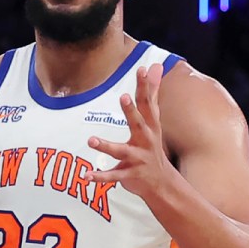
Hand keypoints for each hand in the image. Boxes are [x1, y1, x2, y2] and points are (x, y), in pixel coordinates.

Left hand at [87, 64, 173, 201]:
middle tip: (124, 97)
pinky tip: (86, 175)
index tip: (142, 70)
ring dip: (106, 146)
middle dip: (131, 111)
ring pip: (120, 151)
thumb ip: (152, 93)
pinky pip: (112, 176)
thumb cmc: (152, 144)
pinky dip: (99, 176)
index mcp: (149, 125)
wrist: (162, 182)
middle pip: (138, 123)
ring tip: (91, 140)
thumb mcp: (154, 119)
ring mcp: (136, 158)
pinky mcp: (128, 174)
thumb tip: (157, 66)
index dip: (145, 86)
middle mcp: (144, 140)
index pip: (147, 103)